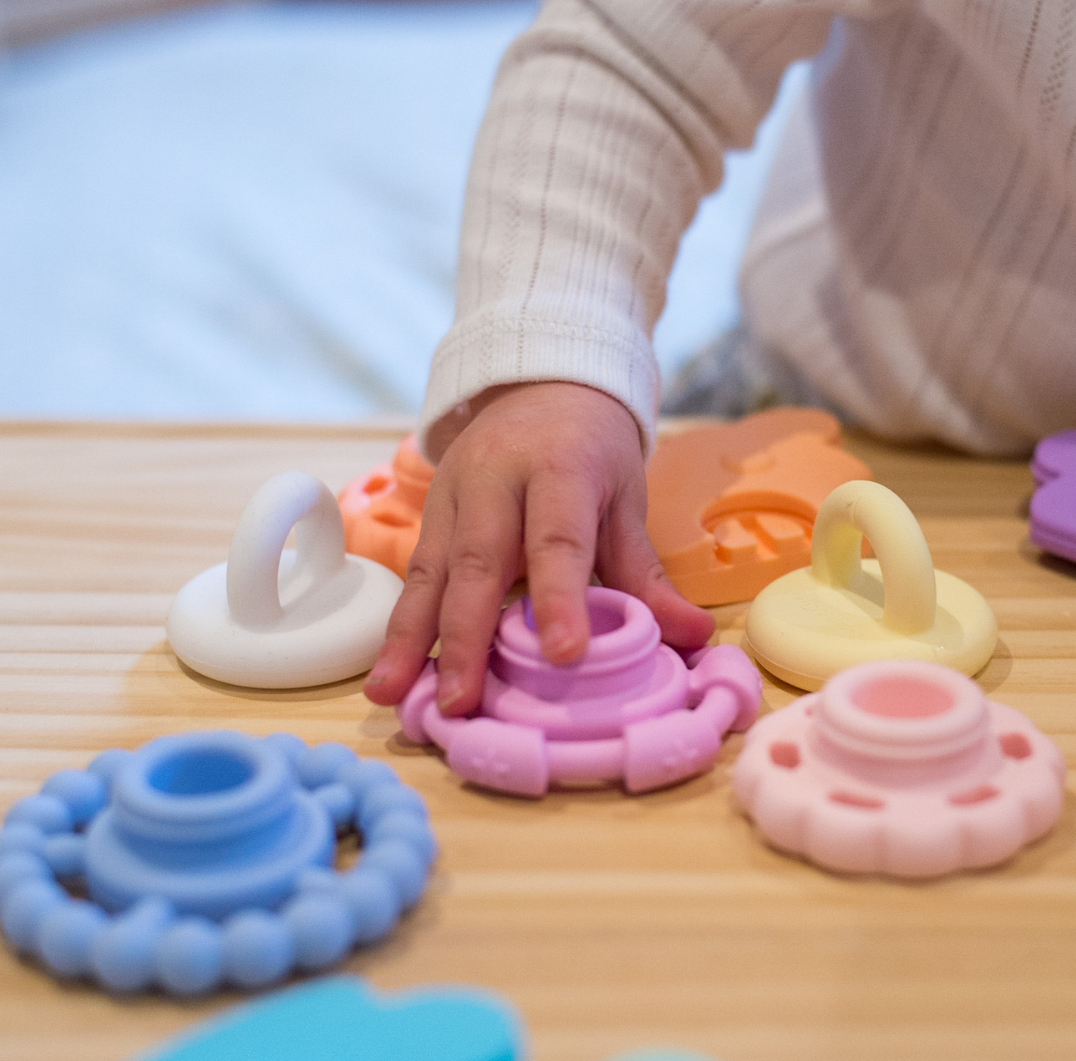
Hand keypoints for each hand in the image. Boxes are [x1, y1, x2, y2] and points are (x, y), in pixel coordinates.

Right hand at [363, 381, 712, 713]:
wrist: (539, 382)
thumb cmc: (591, 448)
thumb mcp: (625, 498)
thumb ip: (646, 572)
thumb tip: (694, 636)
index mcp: (559, 467)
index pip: (558, 538)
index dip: (560, 597)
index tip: (563, 655)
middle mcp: (495, 479)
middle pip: (478, 561)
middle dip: (464, 637)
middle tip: (459, 702)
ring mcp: (453, 494)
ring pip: (429, 569)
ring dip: (409, 637)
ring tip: (390, 693)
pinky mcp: (429, 509)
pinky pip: (414, 571)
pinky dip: (402, 622)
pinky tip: (389, 668)